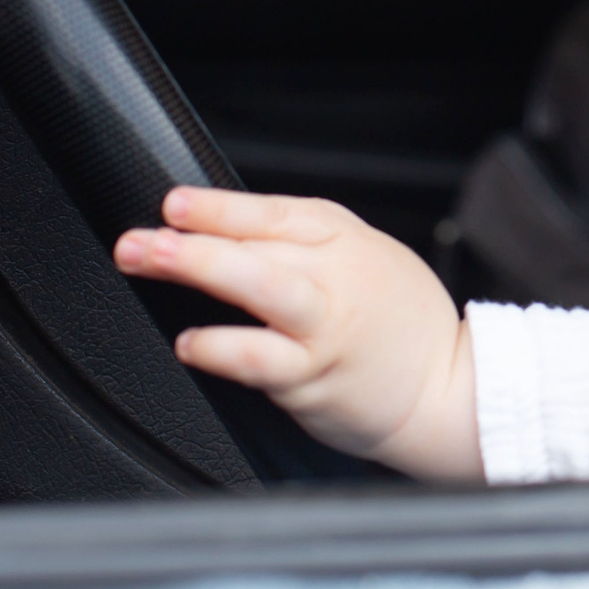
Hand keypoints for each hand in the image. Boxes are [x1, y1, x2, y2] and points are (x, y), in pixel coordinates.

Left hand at [114, 187, 481, 481]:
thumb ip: (304, 245)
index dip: (219, 206)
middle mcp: (336, 276)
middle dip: (193, 236)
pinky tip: (191, 344)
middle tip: (139, 237)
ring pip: (261, 287)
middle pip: (258, 245)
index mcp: (344, 239)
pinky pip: (260, 358)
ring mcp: (325, 327)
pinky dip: (221, 347)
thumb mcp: (366, 258)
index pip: (273, 213)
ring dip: (203, 269)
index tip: (173, 202)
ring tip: (155, 262)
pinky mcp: (315, 376)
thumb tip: (222, 233)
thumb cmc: (400, 324)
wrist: (449, 387)